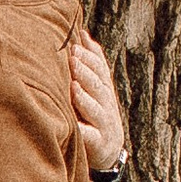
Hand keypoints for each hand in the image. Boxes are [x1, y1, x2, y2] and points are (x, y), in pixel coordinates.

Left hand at [71, 37, 126, 178]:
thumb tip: (82, 32)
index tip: (75, 46)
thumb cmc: (94, 112)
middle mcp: (107, 104)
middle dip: (86, 72)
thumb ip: (89, 62)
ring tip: (73, 87)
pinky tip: (75, 126)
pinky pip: (91, 137)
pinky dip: (83, 131)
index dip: (89, 57)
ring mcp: (105, 124)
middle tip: (72, 59)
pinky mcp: (100, 144)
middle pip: (98, 86)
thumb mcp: (94, 87)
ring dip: (85, 98)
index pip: (100, 69)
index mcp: (104, 89)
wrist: (107, 150)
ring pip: (96, 109)